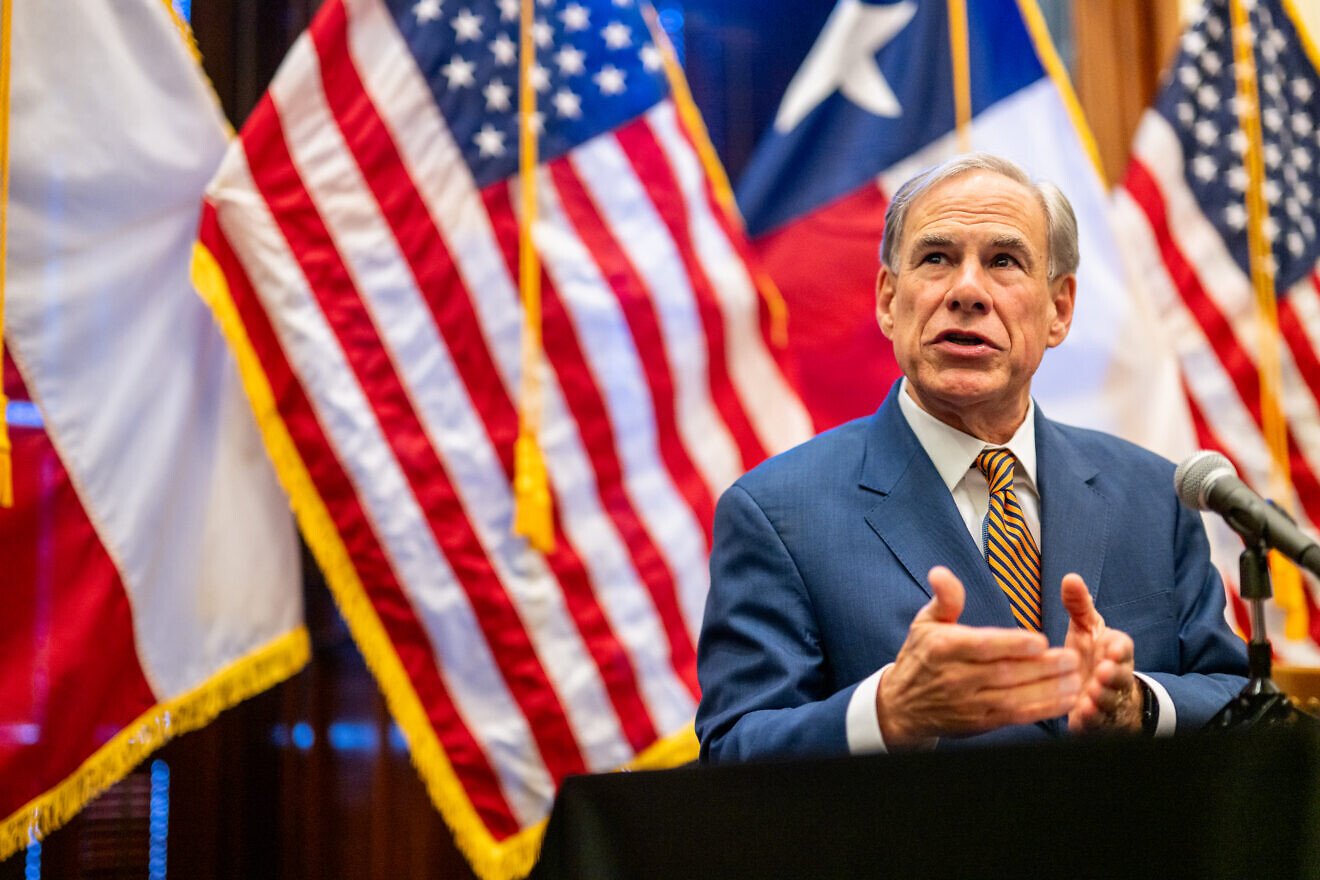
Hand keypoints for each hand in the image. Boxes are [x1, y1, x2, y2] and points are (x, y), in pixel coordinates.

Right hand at [876, 566, 1082, 749]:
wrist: (902, 707)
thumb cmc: (920, 658)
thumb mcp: (925, 623)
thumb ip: (944, 599)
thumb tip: (941, 573)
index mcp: (943, 648)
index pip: (982, 646)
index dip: (1012, 644)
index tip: (1040, 640)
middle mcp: (955, 678)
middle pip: (1004, 673)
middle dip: (1042, 667)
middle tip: (1071, 658)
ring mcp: (968, 703)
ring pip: (1014, 698)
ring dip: (1048, 690)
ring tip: (1075, 679)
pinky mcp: (980, 723)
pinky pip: (1015, 717)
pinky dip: (1042, 710)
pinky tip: (1064, 700)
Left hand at [1061, 573, 1141, 733]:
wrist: (1098, 691)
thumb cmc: (1093, 654)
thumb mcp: (1086, 628)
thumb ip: (1079, 606)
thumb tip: (1070, 577)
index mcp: (1115, 651)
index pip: (1123, 648)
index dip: (1119, 649)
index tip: (1112, 648)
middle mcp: (1115, 676)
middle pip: (1120, 677)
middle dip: (1114, 675)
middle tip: (1103, 671)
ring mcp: (1107, 700)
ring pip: (1109, 701)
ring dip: (1101, 698)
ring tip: (1089, 695)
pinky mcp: (1097, 720)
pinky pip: (1097, 722)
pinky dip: (1091, 719)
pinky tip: (1080, 715)